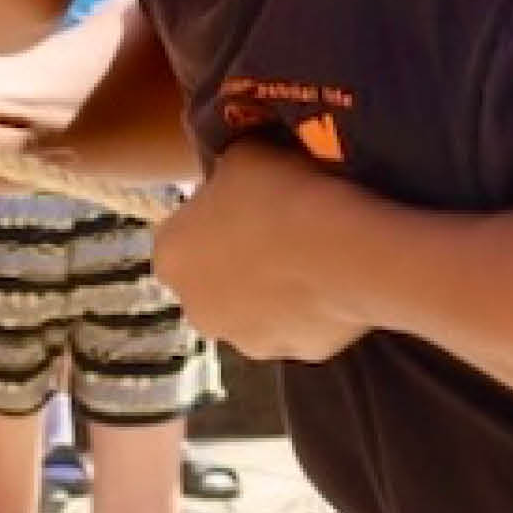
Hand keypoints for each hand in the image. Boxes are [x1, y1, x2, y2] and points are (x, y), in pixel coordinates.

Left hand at [150, 143, 373, 362]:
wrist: (342, 249)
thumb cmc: (281, 193)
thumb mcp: (243, 157)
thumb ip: (226, 176)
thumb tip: (234, 181)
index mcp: (170, 256)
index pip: (183, 234)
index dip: (216, 215)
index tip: (248, 202)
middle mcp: (195, 308)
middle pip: (213, 280)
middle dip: (239, 261)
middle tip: (279, 230)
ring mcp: (244, 340)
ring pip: (254, 310)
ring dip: (273, 290)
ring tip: (312, 256)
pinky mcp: (295, 355)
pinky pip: (299, 326)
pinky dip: (312, 309)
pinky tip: (335, 280)